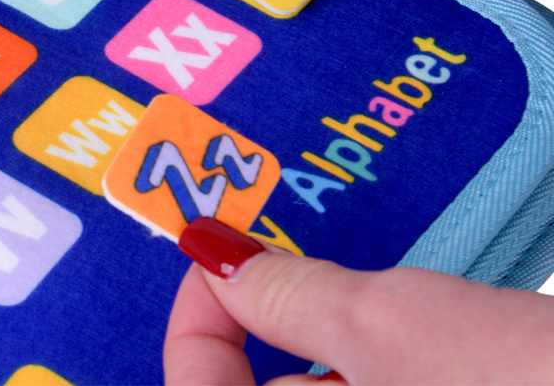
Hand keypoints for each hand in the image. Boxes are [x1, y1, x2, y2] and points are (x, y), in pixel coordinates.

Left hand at [164, 217, 553, 384]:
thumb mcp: (390, 325)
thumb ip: (288, 293)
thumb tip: (216, 257)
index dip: (198, 324)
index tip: (224, 261)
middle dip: (274, 332)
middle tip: (293, 267)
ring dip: (338, 349)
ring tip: (374, 302)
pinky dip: (386, 370)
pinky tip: (429, 336)